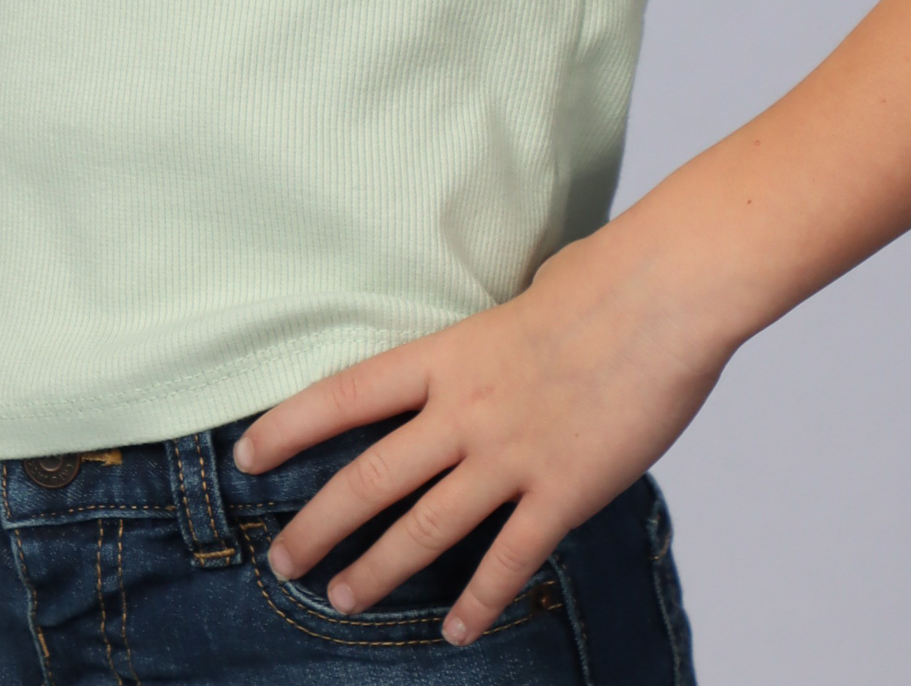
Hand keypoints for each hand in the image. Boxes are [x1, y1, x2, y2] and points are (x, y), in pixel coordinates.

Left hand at [230, 222, 729, 646]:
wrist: (663, 294)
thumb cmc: (603, 279)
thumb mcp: (524, 296)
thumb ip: (494, 336)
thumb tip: (493, 342)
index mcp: (449, 354)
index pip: (347, 394)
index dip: (290, 427)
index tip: (247, 454)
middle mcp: (466, 409)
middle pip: (372, 476)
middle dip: (319, 524)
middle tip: (283, 561)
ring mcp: (512, 453)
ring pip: (427, 527)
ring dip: (380, 570)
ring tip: (344, 600)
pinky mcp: (564, 490)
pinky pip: (511, 559)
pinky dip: (481, 601)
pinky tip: (458, 633)